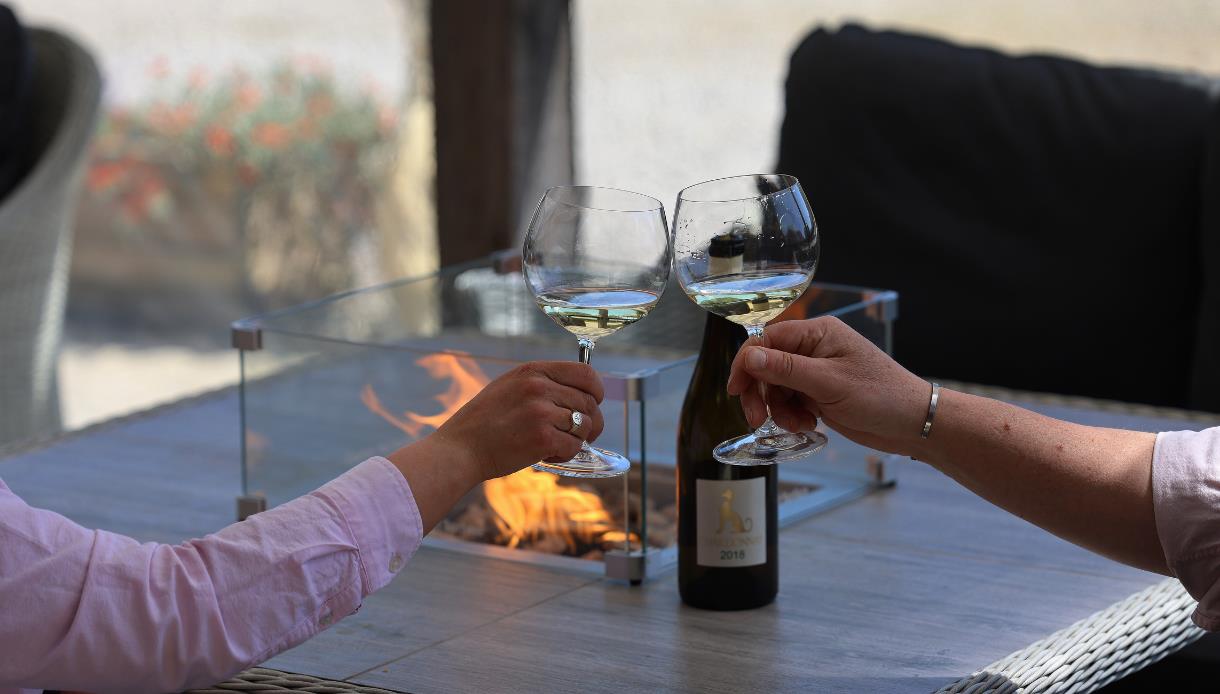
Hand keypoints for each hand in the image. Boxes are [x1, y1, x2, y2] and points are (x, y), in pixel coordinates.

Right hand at [431, 361, 605, 480]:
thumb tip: (580, 393)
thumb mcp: (510, 387)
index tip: (594, 402)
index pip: (585, 373)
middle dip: (590, 422)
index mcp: (533, 371)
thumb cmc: (484, 422)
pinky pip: (574, 446)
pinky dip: (565, 455)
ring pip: (584, 426)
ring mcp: (541, 412)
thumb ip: (542, 384)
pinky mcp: (542, 437)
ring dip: (575, 439)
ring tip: (553, 444)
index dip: (596, 390)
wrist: (460, 449)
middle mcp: (539, 387)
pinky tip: (546, 455)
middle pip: (588, 403)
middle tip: (580, 435)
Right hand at [726, 316, 929, 456]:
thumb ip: (786, 369)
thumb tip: (749, 356)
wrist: (912, 423)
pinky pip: (791, 401)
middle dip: (761, 393)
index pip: (767, 340)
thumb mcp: (829, 383)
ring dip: (779, 409)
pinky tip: (810, 425)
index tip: (736, 390)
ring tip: (799, 424)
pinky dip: (792, 416)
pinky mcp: (820, 393)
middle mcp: (814, 348)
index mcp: (817, 334)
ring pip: (777, 388)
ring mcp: (816, 372)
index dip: (747, 364)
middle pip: (767, 366)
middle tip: (758, 419)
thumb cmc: (881, 396)